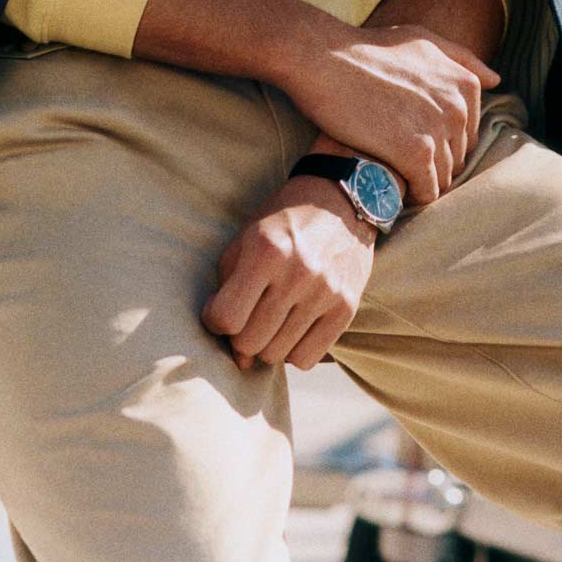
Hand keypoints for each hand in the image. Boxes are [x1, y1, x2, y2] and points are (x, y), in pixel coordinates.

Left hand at [199, 178, 375, 372]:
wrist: (340, 202)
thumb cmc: (282, 221)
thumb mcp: (246, 237)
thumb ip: (228, 289)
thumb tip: (238, 358)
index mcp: (266, 249)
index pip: (227, 317)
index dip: (215, 321)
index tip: (219, 310)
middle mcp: (297, 272)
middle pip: (250, 342)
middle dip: (240, 335)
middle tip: (247, 316)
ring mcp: (325, 292)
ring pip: (277, 355)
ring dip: (267, 343)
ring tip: (271, 318)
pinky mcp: (346, 308)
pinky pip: (307, 359)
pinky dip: (293, 350)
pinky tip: (293, 327)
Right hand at [280, 22, 498, 207]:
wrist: (325, 59)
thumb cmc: (368, 48)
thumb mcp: (421, 39)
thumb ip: (460, 58)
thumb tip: (496, 80)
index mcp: (465, 83)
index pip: (466, 135)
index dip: (437, 141)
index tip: (408, 136)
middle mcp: (459, 106)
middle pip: (456, 158)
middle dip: (430, 161)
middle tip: (395, 154)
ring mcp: (439, 131)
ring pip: (442, 179)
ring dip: (419, 180)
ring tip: (389, 168)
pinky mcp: (417, 154)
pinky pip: (426, 192)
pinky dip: (410, 195)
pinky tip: (387, 182)